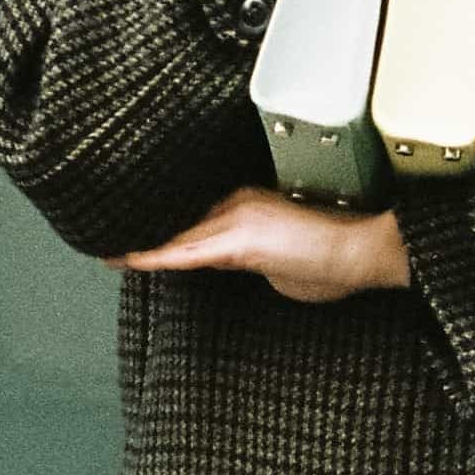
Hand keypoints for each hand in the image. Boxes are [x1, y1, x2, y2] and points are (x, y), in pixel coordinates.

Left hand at [105, 187, 411, 302]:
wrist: (365, 252)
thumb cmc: (338, 262)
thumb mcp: (288, 263)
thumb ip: (258, 261)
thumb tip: (249, 271)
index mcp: (250, 204)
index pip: (198, 218)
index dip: (168, 225)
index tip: (140, 232)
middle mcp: (239, 203)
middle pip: (182, 223)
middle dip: (150, 233)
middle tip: (109, 239)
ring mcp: (238, 216)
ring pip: (179, 235)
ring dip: (146, 245)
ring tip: (109, 250)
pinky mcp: (241, 238)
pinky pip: (186, 252)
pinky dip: (155, 256)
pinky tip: (126, 259)